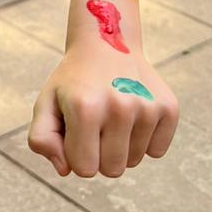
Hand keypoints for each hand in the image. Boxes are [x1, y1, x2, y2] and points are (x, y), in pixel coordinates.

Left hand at [27, 45, 178, 177]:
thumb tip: (66, 170)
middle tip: (95, 125)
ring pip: (134, 162)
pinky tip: (132, 115)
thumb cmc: (74, 81)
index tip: (75, 132)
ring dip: (121, 147)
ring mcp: (148, 107)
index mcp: (85, 108)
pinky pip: (157, 151)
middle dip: (99, 155)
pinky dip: (144, 141)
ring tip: (112, 116)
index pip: (84, 169)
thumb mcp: (46, 102)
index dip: (76, 155)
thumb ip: (42, 139)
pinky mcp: (169, 107)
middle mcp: (120, 107)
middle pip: (112, 170)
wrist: (106, 41)